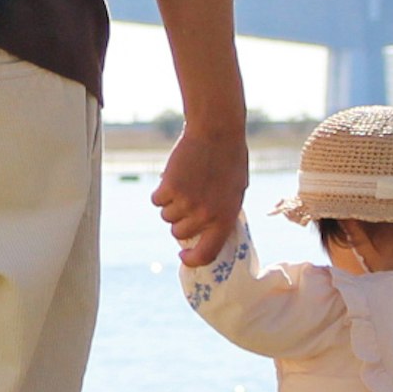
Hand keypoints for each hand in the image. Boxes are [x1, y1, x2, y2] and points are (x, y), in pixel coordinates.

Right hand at [150, 122, 247, 266]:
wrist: (217, 132)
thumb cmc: (229, 160)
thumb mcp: (235, 192)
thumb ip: (221, 214)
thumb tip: (205, 232)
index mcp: (225, 218)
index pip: (206, 254)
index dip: (193, 259)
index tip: (184, 254)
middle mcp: (205, 215)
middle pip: (178, 232)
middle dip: (180, 220)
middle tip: (188, 200)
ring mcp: (186, 203)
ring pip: (166, 216)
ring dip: (171, 204)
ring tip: (184, 184)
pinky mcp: (169, 188)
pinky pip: (157, 200)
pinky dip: (161, 192)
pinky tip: (174, 177)